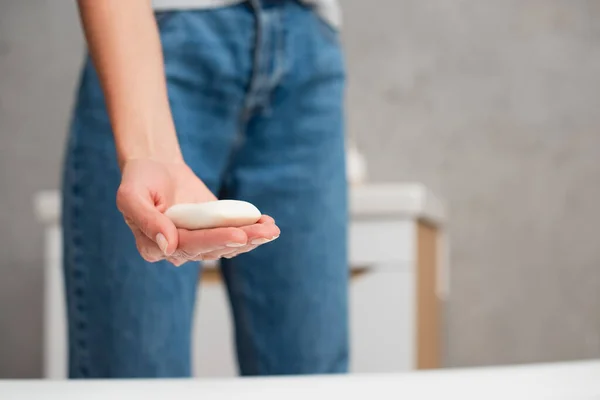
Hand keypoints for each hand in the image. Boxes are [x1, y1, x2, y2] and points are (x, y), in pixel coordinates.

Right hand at [116, 159, 279, 265]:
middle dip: (241, 241)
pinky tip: (268, 224)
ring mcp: (197, 242)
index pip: (187, 246)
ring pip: (227, 246)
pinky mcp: (213, 231)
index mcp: (153, 247)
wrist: (156, 167)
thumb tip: (168, 246)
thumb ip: (146, 219)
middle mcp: (177, 250)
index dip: (214, 241)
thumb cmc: (140, 180)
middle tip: (265, 232)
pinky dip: (252, 231)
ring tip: (272, 230)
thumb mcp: (131, 195)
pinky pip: (233, 235)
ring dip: (252, 239)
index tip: (238, 235)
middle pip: (212, 248)